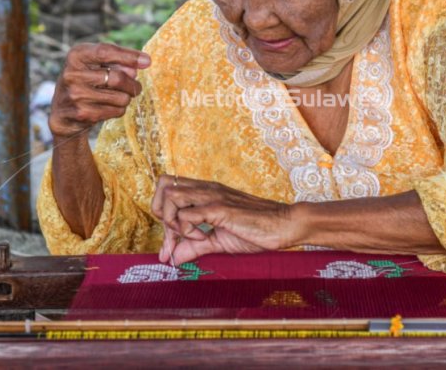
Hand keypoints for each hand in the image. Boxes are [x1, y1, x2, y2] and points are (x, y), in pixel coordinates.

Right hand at [49, 42, 150, 138]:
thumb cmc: (85, 82)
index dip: (129, 56)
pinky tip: (108, 107)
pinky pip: (116, 111)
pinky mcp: (81, 114)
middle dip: (132, 84)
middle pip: (117, 78)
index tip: (147, 61)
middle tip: (136, 87)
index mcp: (76, 55)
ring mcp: (75, 95)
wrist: (63, 113)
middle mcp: (72, 74)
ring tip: (118, 97)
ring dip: (126, 98)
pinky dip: (119, 109)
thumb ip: (116, 61)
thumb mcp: (95, 65)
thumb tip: (139, 66)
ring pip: (121, 97)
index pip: (106, 52)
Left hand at [151, 175, 296, 264]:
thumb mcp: (218, 241)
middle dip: (160, 214)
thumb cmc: (256, 230)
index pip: (167, 189)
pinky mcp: (220, 208)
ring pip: (170, 196)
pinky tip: (205, 237)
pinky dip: (188, 231)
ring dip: (172, 220)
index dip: (162, 217)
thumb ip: (195, 247)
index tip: (171, 245)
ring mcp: (212, 196)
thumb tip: (173, 259)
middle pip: (162, 185)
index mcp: (205, 191)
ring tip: (192, 235)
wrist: (285, 225)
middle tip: (176, 236)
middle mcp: (206, 188)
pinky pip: (188, 215)